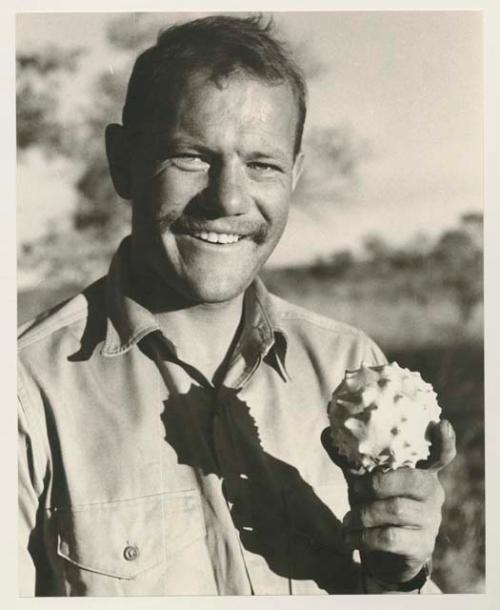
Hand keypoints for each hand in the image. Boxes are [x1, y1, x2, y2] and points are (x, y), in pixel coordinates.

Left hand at [321, 419, 455, 586]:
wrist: (385, 554)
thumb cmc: (376, 504)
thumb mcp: (362, 480)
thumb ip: (348, 459)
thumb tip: (326, 432)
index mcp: (422, 471)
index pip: (441, 454)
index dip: (444, 441)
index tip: (441, 424)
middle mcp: (432, 492)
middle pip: (412, 480)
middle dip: (378, 483)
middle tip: (355, 488)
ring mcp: (430, 520)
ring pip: (396, 509)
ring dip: (364, 513)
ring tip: (347, 520)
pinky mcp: (421, 546)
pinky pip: (389, 537)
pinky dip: (364, 537)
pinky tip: (350, 538)